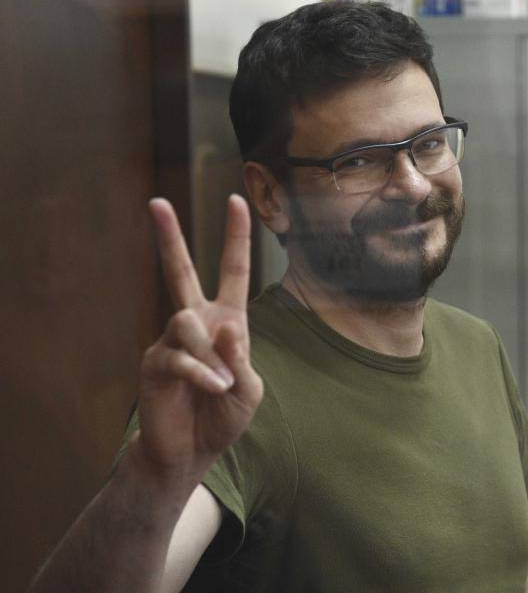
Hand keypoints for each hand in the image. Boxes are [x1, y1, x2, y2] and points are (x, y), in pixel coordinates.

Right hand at [134, 195, 262, 483]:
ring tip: (221, 385)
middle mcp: (195, 323)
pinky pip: (178, 356)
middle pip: (180, 271)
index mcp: (227, 321)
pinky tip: (213, 389)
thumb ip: (241, 357)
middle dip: (170, 237)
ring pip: (187, 322)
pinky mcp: (155, 363)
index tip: (236, 200)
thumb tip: (225, 324)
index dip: (236, 237)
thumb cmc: (223, 416)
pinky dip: (201, 373)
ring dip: (210, 354)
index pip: (232, 271)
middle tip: (156, 202)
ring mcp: (171, 341)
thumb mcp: (248, 388)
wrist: (192, 452)